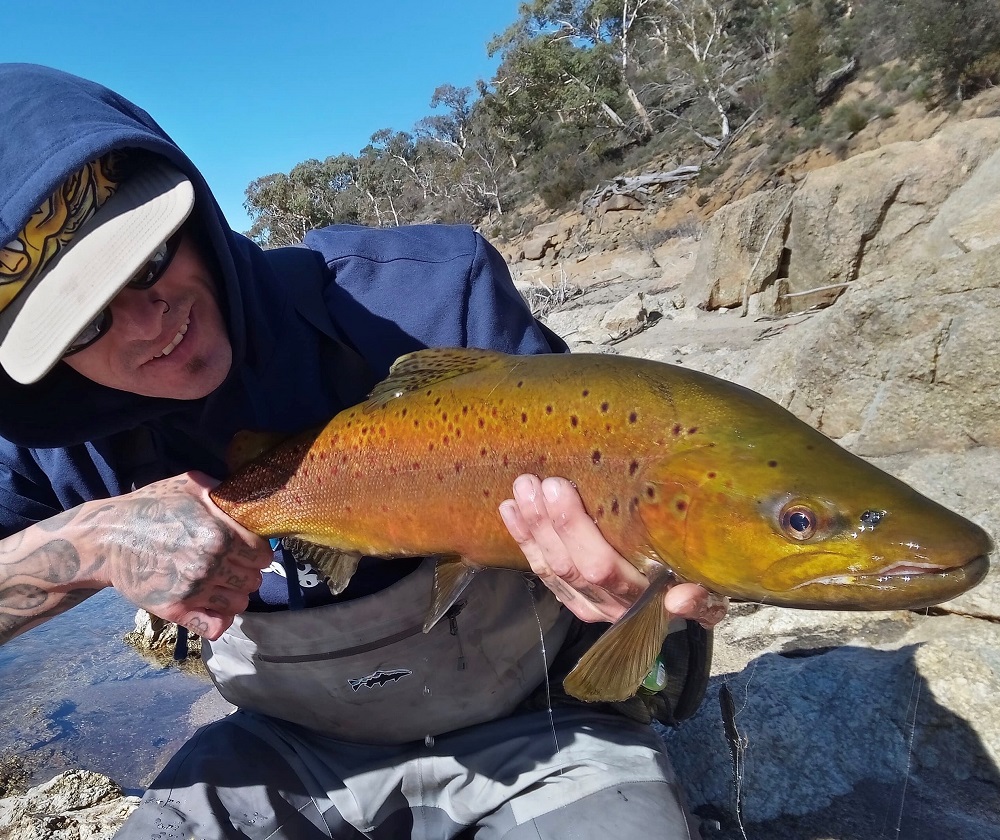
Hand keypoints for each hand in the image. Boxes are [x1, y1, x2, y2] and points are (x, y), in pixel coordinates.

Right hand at [86, 471, 272, 639]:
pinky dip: (219, 619)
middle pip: (253, 580)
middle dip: (247, 572)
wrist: (106, 538)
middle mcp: (210, 564)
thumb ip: (225, 492)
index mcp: (219, 534)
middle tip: (233, 566)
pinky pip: (216, 626)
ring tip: (221, 583)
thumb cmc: (150, 507)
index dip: (258, 551)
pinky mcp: (176, 610)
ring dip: (234, 595)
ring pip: (239, 604)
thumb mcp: (189, 484)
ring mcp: (193, 590)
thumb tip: (252, 499)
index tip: (248, 549)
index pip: (263, 554)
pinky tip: (213, 606)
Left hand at [498, 474, 727, 627]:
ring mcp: (588, 605)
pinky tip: (510, 511)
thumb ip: (702, 600)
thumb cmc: (701, 586)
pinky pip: (543, 572)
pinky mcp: (574, 600)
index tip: (561, 488)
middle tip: (535, 480)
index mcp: (641, 600)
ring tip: (521, 489)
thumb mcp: (712, 595)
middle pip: (569, 564)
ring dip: (532, 528)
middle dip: (547, 521)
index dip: (575, 530)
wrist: (686, 610)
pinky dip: (524, 541)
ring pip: (551, 567)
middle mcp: (610, 606)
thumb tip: (682, 599)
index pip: (600, 567)